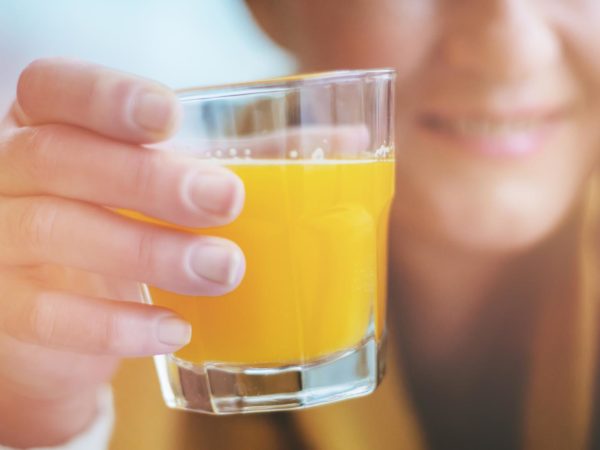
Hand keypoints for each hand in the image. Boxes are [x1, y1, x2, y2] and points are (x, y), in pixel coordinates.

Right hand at [0, 58, 244, 447]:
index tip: (169, 114)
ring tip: (223, 269)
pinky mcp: (9, 309)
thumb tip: (347, 147)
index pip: (54, 89)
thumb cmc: (129, 224)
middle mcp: (15, 175)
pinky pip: (48, 315)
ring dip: (147, 253)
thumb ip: (246, 159)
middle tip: (224, 199)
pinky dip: (117, 325)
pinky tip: (176, 328)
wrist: (62, 313)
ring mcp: (2, 243)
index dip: (104, 96)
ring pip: (56, 234)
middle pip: (59, 159)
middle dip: (146, 179)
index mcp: (52, 127)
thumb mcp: (170, 184)